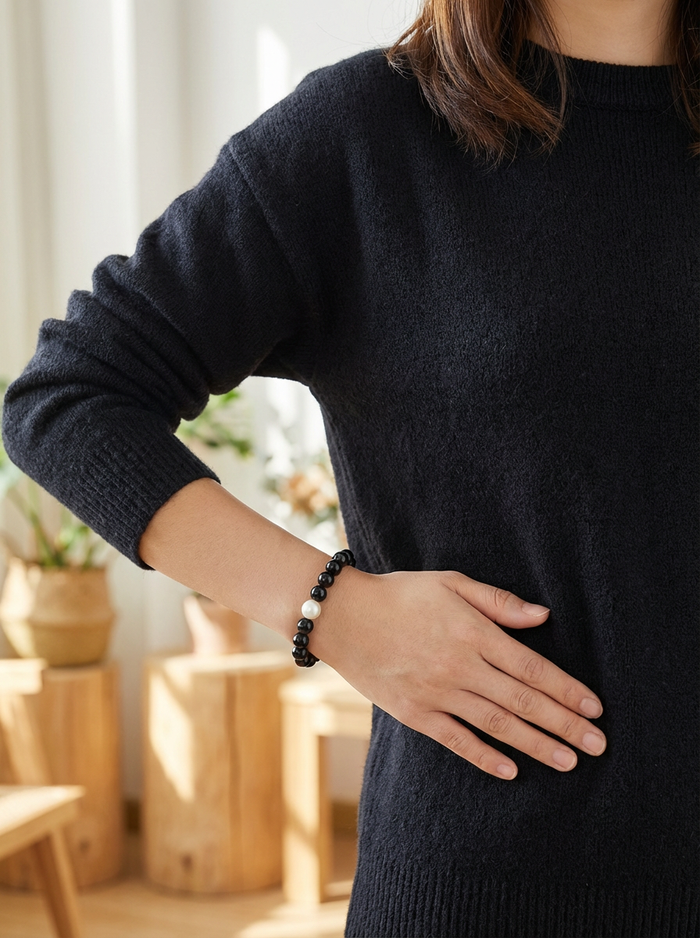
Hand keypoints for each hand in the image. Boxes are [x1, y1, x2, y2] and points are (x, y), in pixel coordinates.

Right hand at [315, 568, 605, 779]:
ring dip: (536, 744)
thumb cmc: (400, 593)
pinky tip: (512, 770)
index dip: (566, 689)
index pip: (531, 667)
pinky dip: (485, 757)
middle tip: (598, 745)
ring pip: (497, 724)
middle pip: (523, 700)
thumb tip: (543, 617)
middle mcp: (460, 666)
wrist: (342, 616)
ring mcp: (437, 693)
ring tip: (569, 761)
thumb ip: (497, 601)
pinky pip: (456, 740)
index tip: (595, 709)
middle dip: (564, 724)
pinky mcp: (415, 713)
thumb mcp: (450, 583)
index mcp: (473, 632)